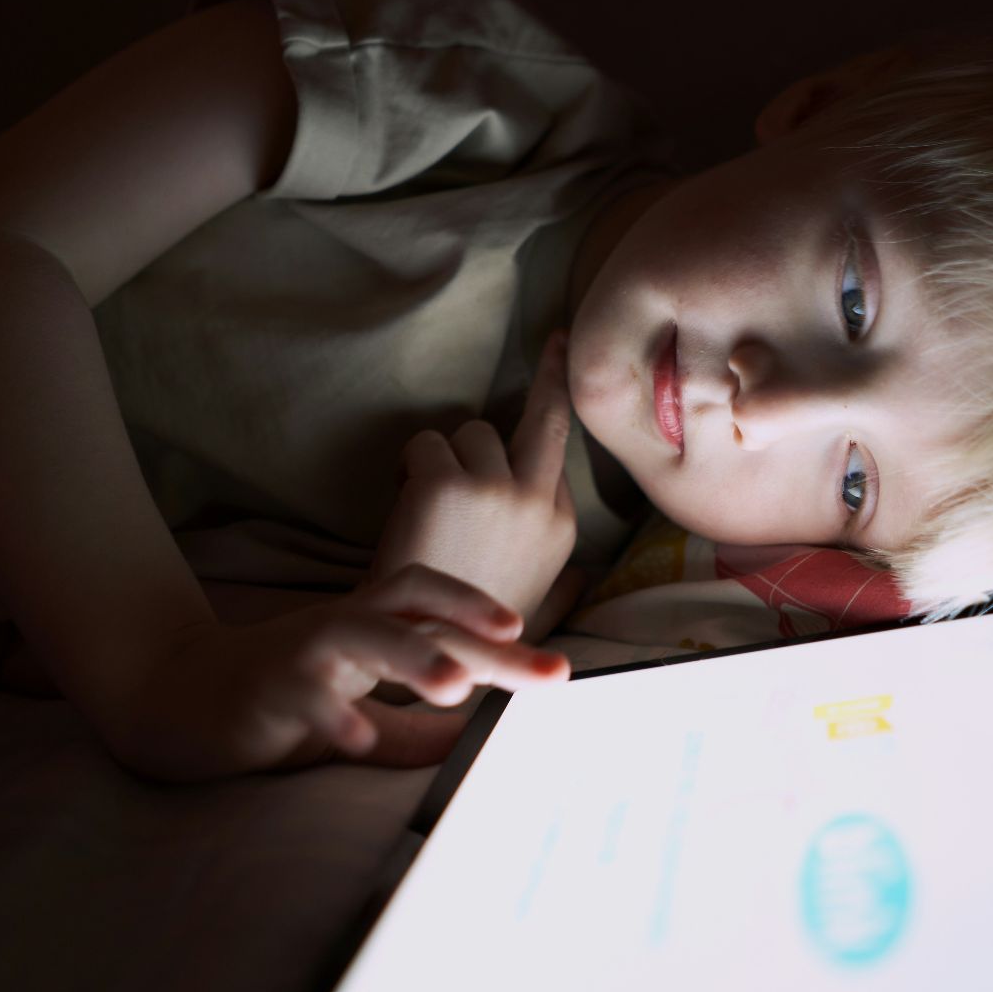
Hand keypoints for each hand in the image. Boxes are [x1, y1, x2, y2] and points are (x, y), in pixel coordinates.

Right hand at [115, 565, 568, 779]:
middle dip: (484, 637)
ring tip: (456, 685)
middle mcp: (345, 625)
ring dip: (413, 655)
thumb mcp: (361, 712)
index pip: (442, 611)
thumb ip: (416, 729)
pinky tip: (359, 738)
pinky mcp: (267, 687)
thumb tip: (480, 742)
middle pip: (420, 613)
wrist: (179, 697)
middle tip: (546, 671)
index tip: (553, 659)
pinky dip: (333, 715)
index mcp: (373, 627)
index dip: (496, 625)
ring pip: (363, 634)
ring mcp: (304, 652)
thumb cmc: (283, 701)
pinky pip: (304, 697)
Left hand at [374, 332, 580, 636]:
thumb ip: (566, 587)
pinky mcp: (447, 482)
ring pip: (473, 430)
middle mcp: (538, 501)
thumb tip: (587, 579)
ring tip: (429, 502)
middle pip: (548, 416)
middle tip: (558, 339)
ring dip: (447, 456)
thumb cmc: (471, 635)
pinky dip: (411, 465)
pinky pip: (427, 444)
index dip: (547, 427)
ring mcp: (495, 488)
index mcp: (561, 527)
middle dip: (555, 374)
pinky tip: (405, 502)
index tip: (562, 387)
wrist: (422, 653)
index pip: (559, 454)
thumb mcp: (538, 613)